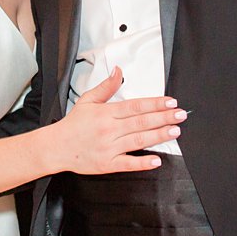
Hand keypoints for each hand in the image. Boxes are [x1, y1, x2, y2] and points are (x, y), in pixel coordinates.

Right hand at [54, 68, 187, 174]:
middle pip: (141, 122)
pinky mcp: (108, 164)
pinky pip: (128, 164)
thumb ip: (106, 86)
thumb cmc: (73, 125)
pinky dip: (142, 163)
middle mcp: (109, 130)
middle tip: (180, 115)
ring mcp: (109, 148)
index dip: (155, 104)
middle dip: (163, 117)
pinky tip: (156, 160)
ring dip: (159, 136)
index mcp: (106, 113)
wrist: (56, 147)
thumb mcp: (87, 100)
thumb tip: (118, 71)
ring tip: (175, 131)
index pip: (135, 106)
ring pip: (138, 140)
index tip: (170, 102)